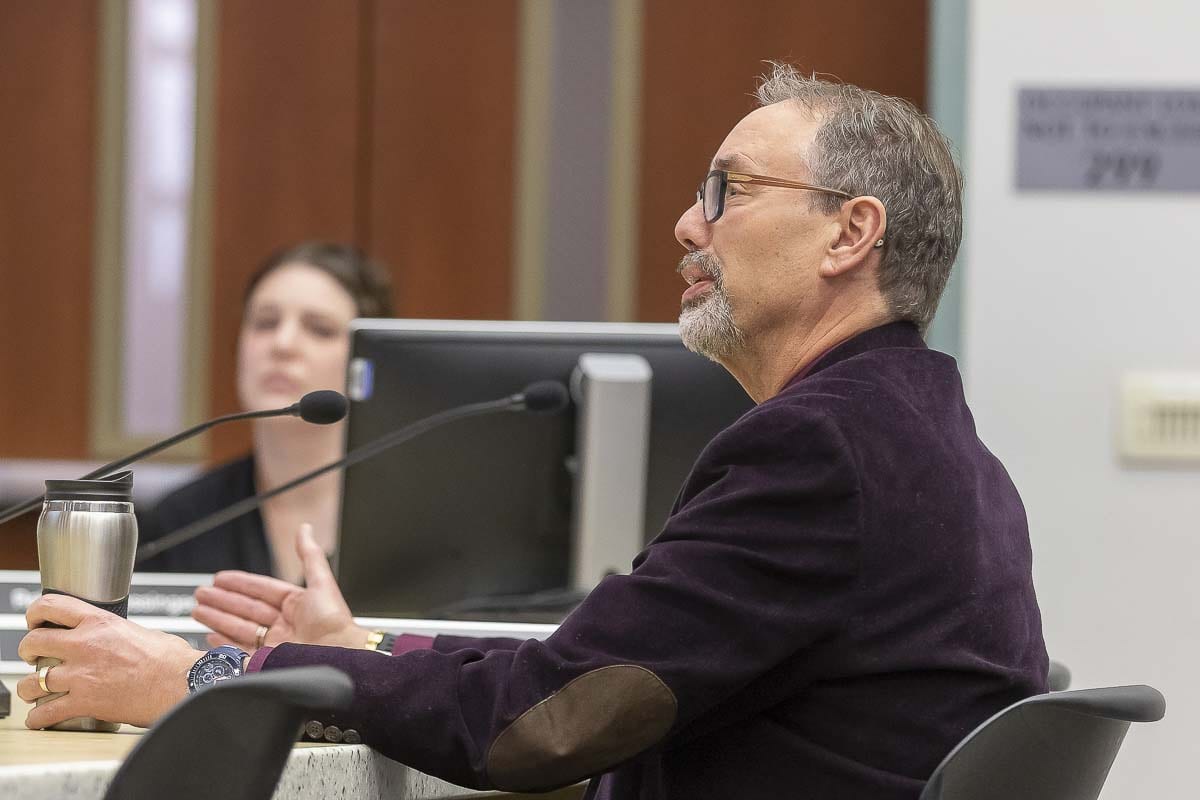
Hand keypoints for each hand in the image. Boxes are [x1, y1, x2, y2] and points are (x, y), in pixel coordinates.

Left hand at [17, 594, 200, 728]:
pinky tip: (41, 718)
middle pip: (34, 642)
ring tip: (34, 691)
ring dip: (30, 688)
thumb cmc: (172, 660)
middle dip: (27, 651)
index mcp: (101, 623)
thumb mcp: (143, 633)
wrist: (182, 683)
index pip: (53, 606)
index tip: (34, 621)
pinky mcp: (85, 702)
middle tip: (32, 657)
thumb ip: (120, 634)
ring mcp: (82, 675)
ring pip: (32, 681)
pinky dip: (38, 718)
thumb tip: (118, 639)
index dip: (35, 613)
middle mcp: (86, 646)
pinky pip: (46, 712)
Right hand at [192, 523, 368, 650]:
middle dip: (221, 601)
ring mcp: (274, 644)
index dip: (240, 583)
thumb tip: (305, 529)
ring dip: (217, 618)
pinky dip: (222, 643)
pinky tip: (210, 635)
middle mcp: (284, 625)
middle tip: (200, 593)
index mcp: (296, 605)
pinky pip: (238, 651)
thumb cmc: (334, 622)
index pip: (260, 591)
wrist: (338, 657)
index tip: (220, 578)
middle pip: (245, 609)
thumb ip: (309, 556)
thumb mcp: (321, 583)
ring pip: (238, 628)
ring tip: (198, 610)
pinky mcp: (266, 662)